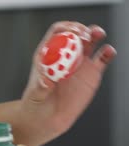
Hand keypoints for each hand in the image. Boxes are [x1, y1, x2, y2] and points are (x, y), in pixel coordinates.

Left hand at [20, 22, 116, 145]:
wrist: (47, 118)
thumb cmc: (36, 103)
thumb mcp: (35, 94)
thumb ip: (41, 86)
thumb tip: (47, 80)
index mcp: (48, 54)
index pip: (57, 33)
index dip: (66, 28)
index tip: (72, 32)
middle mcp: (65, 55)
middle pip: (75, 34)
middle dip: (81, 29)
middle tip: (86, 34)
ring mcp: (79, 63)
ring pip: (89, 43)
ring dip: (95, 34)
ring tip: (98, 33)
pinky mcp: (92, 73)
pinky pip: (102, 60)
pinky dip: (107, 53)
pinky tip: (109, 51)